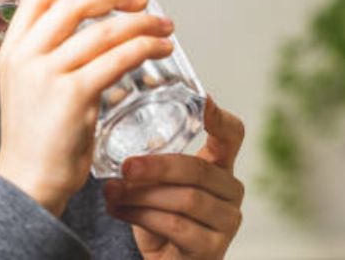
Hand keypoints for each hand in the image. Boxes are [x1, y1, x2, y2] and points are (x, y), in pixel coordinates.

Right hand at [0, 0, 175, 215]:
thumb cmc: (36, 139)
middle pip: (75, 4)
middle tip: (142, 1)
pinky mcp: (73, 95)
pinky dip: (145, 49)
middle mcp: (26, 56)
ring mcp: (48, 75)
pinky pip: (118, 59)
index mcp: (12, 49)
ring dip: (142, 24)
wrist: (28, 183)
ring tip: (164, 28)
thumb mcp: (27, 86)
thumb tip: (90, 32)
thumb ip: (49, 57)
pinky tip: (160, 50)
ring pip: (104, 31)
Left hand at [104, 96, 244, 258]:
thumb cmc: (158, 218)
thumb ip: (149, 160)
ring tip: (113, 192)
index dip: (220, 118)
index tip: (202, 100)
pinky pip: (177, 226)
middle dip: (157, 167)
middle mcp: (230, 190)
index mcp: (220, 166)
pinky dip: (142, 216)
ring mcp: (227, 221)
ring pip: (186, 199)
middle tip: (126, 166)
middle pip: (200, 169)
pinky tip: (119, 211)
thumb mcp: (156, 184)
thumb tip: (112, 126)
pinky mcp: (213, 248)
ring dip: (142, 196)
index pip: (232, 135)